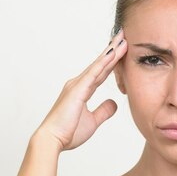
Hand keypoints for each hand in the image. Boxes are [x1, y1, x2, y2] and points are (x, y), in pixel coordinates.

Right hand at [34, 28, 127, 151]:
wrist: (52, 139)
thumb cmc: (68, 132)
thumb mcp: (93, 121)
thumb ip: (103, 111)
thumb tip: (114, 103)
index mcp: (82, 90)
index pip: (101, 72)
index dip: (112, 61)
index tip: (122, 49)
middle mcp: (79, 84)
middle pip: (100, 64)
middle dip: (112, 50)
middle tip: (123, 36)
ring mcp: (77, 85)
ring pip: (98, 65)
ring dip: (110, 51)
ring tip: (122, 38)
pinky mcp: (77, 90)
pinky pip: (93, 73)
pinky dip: (103, 63)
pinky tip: (112, 53)